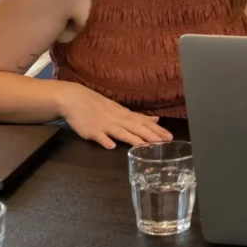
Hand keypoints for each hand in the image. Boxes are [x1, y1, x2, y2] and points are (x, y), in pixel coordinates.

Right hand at [57, 82, 173, 148]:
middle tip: (165, 143)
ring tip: (145, 146)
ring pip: (122, 132)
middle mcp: (119, 120)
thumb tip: (156, 119)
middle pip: (137, 128)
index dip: (158, 130)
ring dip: (134, 139)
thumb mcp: (121, 110)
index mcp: (126, 115)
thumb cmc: (99, 106)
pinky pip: (100, 137)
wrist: (76, 99)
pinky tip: (111, 147)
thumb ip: (139, 117)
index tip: (170, 137)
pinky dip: (105, 141)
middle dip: (151, 136)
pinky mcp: (92, 131)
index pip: (146, 123)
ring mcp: (105, 125)